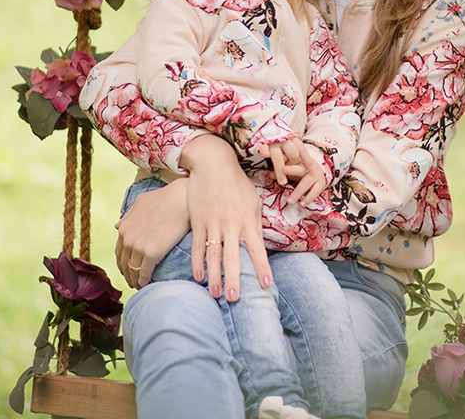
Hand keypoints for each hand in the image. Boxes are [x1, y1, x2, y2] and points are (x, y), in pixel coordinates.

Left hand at [114, 177, 188, 289]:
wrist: (181, 198)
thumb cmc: (164, 198)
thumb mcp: (141, 203)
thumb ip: (128, 216)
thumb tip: (117, 226)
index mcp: (124, 228)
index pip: (119, 252)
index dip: (123, 263)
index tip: (128, 269)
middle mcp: (128, 239)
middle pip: (124, 264)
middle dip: (128, 274)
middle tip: (133, 281)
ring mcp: (139, 247)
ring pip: (133, 271)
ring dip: (134, 280)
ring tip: (139, 286)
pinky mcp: (152, 253)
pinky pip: (144, 273)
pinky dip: (143, 281)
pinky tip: (146, 285)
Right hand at [181, 134, 271, 301]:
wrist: (214, 164)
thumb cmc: (237, 184)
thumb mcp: (253, 202)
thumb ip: (255, 224)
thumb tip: (259, 245)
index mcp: (248, 221)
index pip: (257, 249)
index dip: (262, 267)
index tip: (267, 285)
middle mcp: (231, 224)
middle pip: (233, 256)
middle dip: (234, 279)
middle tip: (235, 299)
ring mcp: (213, 223)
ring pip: (213, 254)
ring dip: (214, 276)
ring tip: (216, 294)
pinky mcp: (198, 220)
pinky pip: (198, 245)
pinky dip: (197, 262)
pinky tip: (198, 277)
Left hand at [258, 138, 325, 206]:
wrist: (315, 168)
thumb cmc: (299, 168)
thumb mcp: (291, 166)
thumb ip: (281, 170)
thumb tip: (270, 175)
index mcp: (300, 160)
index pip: (292, 160)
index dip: (286, 161)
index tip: (281, 167)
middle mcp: (308, 166)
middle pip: (299, 169)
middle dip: (292, 171)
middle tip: (283, 177)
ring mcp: (316, 174)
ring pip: (306, 183)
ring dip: (297, 192)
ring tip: (290, 201)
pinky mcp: (321, 183)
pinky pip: (315, 192)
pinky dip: (308, 198)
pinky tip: (302, 203)